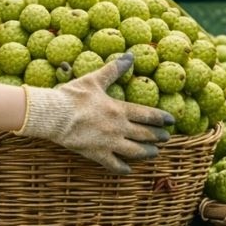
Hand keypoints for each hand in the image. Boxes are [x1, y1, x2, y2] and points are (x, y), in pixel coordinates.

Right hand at [18, 52, 173, 173]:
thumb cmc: (73, 96)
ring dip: (147, 153)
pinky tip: (128, 170)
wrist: (54, 115)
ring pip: (135, 151)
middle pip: (145, 134)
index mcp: (119, 109)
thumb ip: (114, 69)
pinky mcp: (97, 154)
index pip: (147, 115)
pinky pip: (114, 164)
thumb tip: (130, 55)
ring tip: (155, 153)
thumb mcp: (95, 79)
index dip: (161, 118)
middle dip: (158, 136)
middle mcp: (118, 128)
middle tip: (167, 138)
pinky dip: (123, 168)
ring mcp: (109, 143)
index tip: (171, 121)